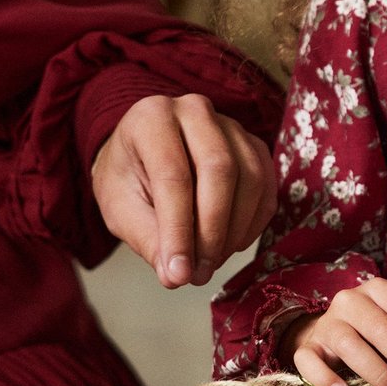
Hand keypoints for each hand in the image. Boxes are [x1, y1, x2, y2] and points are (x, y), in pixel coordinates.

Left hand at [91, 93, 275, 287]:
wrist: (143, 151)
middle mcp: (195, 110)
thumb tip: (176, 276)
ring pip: (249, 176)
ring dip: (236, 229)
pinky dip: (255, 220)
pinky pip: (266, 182)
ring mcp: (230, 123)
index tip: (178, 274)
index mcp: (152, 118)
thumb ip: (146, 237)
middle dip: (213, 230)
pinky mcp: (252, 142)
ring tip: (211, 263)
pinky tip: (232, 244)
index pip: (173, 175)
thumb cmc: (128, 176)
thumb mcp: (119, 207)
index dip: (178, 230)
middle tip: (199, 273)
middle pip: (219, 169)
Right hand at [282, 278, 386, 385]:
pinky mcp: (306, 348)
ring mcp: (326, 323)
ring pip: (351, 346)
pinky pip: (311, 362)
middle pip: (383, 330)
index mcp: (379, 291)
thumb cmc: (371, 333)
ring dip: (380, 374)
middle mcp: (351, 301)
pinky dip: (326, 378)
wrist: (324, 334)